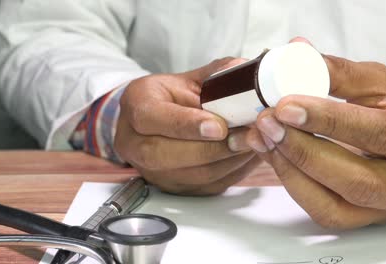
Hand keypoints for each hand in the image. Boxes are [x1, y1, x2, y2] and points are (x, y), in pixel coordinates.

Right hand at [115, 58, 259, 195]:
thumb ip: (217, 75)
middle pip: (165, 154)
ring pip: (187, 175)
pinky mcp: (170, 186)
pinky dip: (228, 173)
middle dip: (210, 149)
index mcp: (136, 104)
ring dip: (225, 163)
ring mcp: (149, 169)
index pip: (153, 118)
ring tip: (251, 145)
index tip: (219, 127)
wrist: (157, 121)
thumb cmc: (173, 97)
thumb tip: (245, 71)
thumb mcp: (190, 78)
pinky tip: (245, 157)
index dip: (186, 125)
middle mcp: (134, 141)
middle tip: (244, 139)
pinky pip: (201, 186)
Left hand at [246, 39, 385, 228]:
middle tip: (267, 123)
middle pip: (353, 179)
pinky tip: (274, 155)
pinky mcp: (359, 215)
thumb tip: (297, 51)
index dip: (328, 120)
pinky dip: (292, 185)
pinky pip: (323, 212)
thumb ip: (339, 72)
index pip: (375, 133)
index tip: (286, 106)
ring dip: (290, 169)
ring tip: (262, 136)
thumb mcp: (377, 84)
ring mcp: (379, 203)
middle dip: (301, 151)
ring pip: (333, 204)